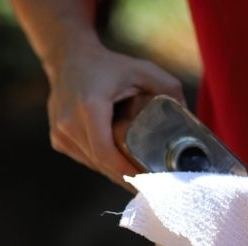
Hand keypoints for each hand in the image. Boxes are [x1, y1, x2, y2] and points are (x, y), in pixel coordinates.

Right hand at [45, 42, 183, 185]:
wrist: (68, 59)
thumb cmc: (108, 65)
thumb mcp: (142, 70)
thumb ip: (168, 88)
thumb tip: (189, 115)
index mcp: (90, 107)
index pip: (106, 153)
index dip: (127, 172)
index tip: (148, 181)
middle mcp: (69, 123)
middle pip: (102, 163)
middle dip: (126, 175)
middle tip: (151, 183)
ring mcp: (60, 133)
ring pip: (93, 164)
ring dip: (114, 169)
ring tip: (136, 171)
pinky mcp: (57, 140)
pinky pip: (84, 158)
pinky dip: (101, 161)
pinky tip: (116, 156)